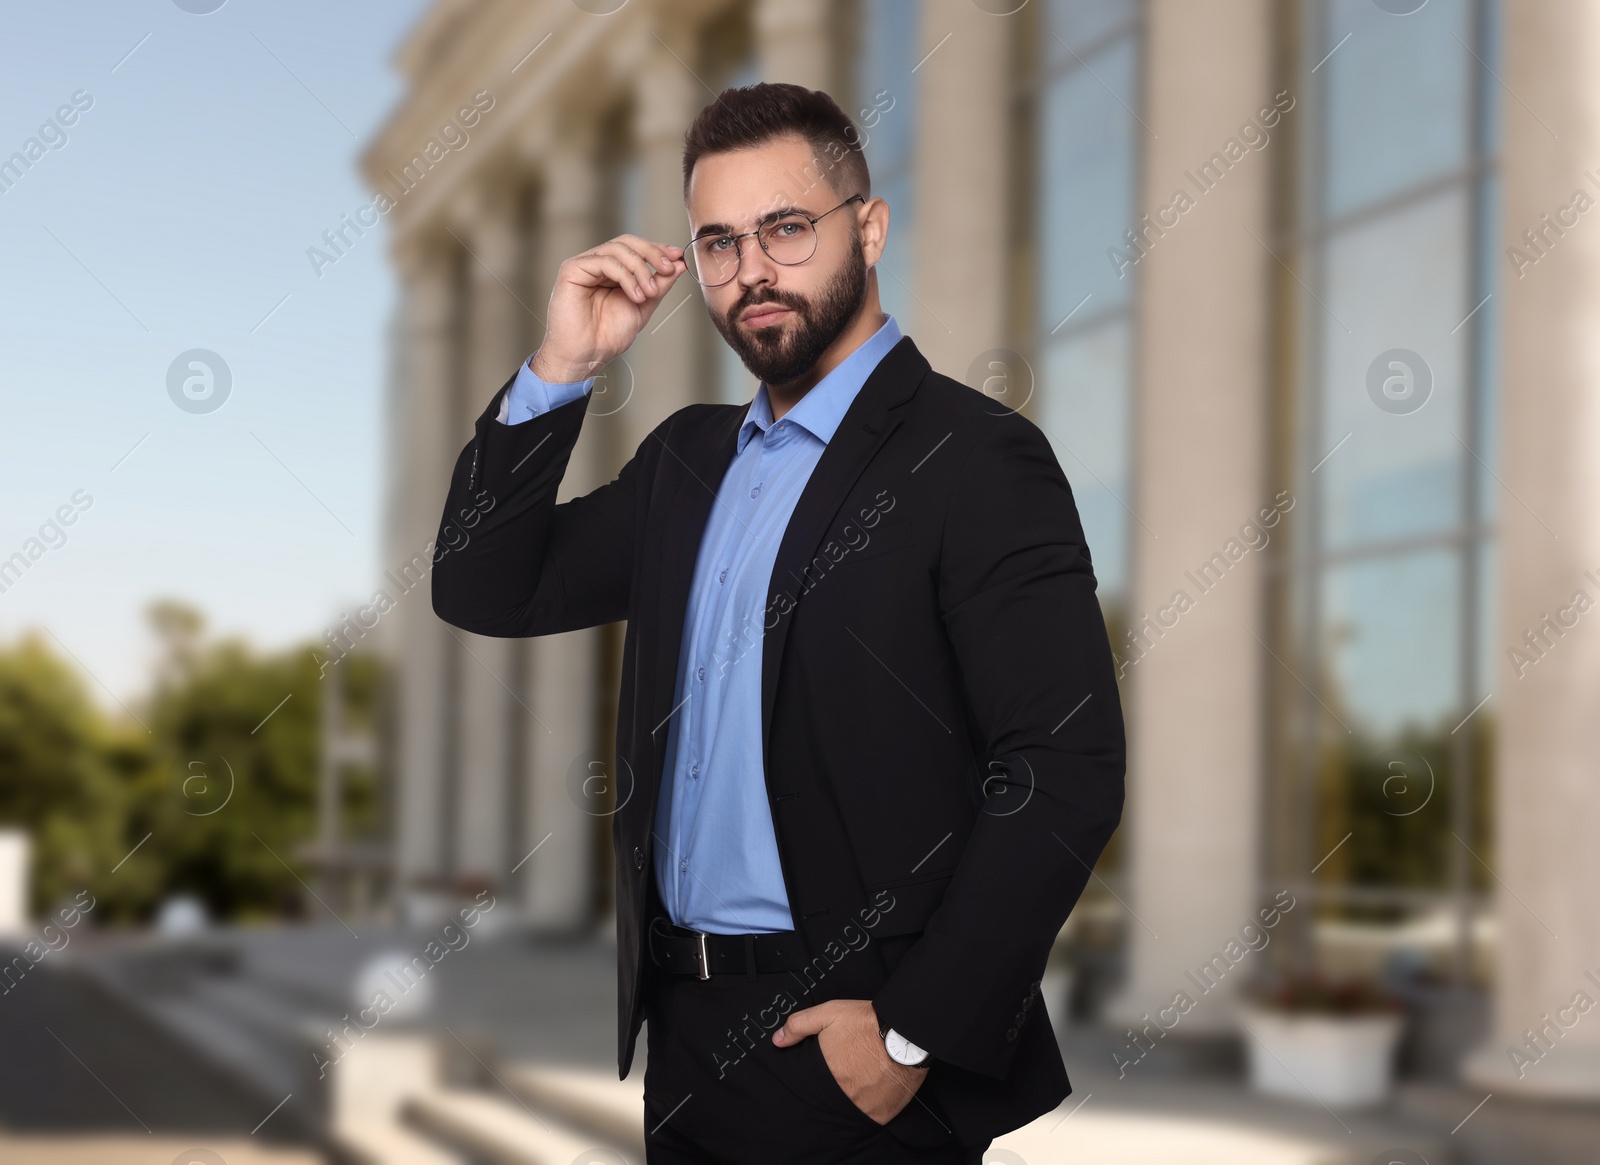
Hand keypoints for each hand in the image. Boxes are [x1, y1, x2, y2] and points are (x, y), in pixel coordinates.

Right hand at [530, 234, 688, 381]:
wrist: (586, 356)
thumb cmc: (607, 337)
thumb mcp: (643, 307)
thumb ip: (659, 285)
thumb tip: (679, 264)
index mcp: (612, 272)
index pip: (635, 249)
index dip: (657, 249)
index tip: (678, 256)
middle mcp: (597, 265)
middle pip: (627, 242)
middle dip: (652, 253)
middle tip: (668, 268)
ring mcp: (584, 266)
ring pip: (617, 250)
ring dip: (640, 269)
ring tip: (649, 292)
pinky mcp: (572, 270)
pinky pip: (605, 262)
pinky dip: (625, 276)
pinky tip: (635, 295)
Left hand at [771, 999, 927, 1124]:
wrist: (907, 1032)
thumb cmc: (868, 1022)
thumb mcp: (829, 1013)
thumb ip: (799, 1025)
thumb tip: (777, 1040)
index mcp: (827, 1075)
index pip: (813, 1086)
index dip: (820, 1076)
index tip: (830, 1066)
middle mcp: (844, 1094)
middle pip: (832, 1096)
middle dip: (836, 1085)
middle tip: (848, 1070)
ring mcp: (864, 1107)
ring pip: (851, 1107)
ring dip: (853, 1096)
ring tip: (862, 1077)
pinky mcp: (883, 1113)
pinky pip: (871, 1115)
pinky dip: (870, 1105)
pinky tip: (874, 1087)